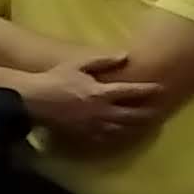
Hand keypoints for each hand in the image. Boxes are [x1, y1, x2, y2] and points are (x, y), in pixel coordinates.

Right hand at [32, 53, 166, 148]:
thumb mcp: (78, 64)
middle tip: (159, 111)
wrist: (32, 100)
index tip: (161, 88)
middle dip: (148, 113)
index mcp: (102, 92)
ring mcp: (93, 125)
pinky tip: (121, 133)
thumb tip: (125, 55)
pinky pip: (106, 137)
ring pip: (121, 128)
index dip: (149, 90)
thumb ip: (103, 60)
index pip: (132, 92)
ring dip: (136, 126)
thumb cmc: (55, 79)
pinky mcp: (83, 134)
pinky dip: (117, 136)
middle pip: (132, 115)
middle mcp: (101, 111)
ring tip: (145, 124)